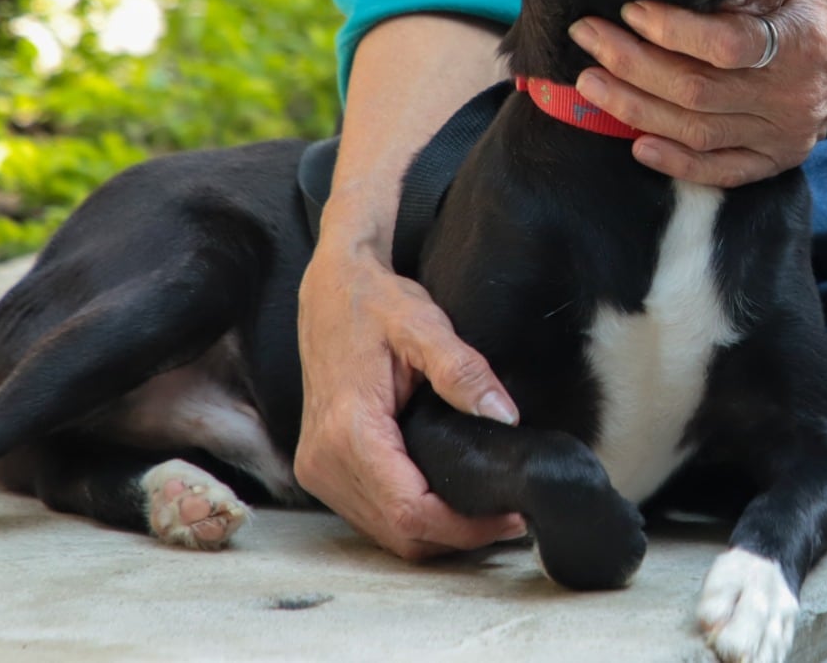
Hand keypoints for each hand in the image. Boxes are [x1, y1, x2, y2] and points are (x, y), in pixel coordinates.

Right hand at [295, 240, 523, 559]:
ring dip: (435, 532)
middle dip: (458, 535)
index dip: (465, 527)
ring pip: (385, 533)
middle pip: (400, 534)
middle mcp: (324, 459)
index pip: (411, 512)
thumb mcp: (424, 324)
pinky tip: (444, 499)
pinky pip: (371, 515)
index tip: (509, 516)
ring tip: (484, 510)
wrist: (329, 290)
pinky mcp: (319, 468)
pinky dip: (410, 519)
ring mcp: (317, 468)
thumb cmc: (374, 303)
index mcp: (349, 430)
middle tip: (507, 517)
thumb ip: (463, 370)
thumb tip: (503, 415)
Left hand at [566, 0, 826, 186]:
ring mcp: (787, 131)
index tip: (630, 10)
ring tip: (592, 83)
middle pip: (696, 90)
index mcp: (804, 38)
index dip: (671, 30)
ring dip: (635, 109)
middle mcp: (793, 94)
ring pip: (697, 131)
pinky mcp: (782, 155)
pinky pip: (723, 170)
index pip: (725, 44)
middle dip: (630, 64)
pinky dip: (676, 162)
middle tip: (588, 38)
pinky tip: (635, 142)